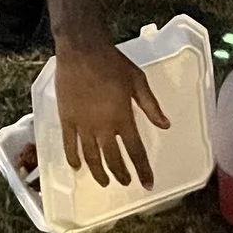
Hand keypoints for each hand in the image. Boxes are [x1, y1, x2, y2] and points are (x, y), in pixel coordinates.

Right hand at [56, 37, 169, 188]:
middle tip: (125, 182)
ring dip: (99, 172)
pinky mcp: (67, 119)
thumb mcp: (138, 80)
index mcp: (123, 117)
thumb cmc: (112, 62)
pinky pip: (69, 145)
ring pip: (91, 157)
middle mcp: (103, 126)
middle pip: (113, 159)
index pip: (136, 151)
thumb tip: (165, 125)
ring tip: (104, 181)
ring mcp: (83, 125)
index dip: (142, 169)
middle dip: (121, 174)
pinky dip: (73, 158)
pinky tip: (77, 166)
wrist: (82, 49)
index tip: (148, 183)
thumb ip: (151, 105)